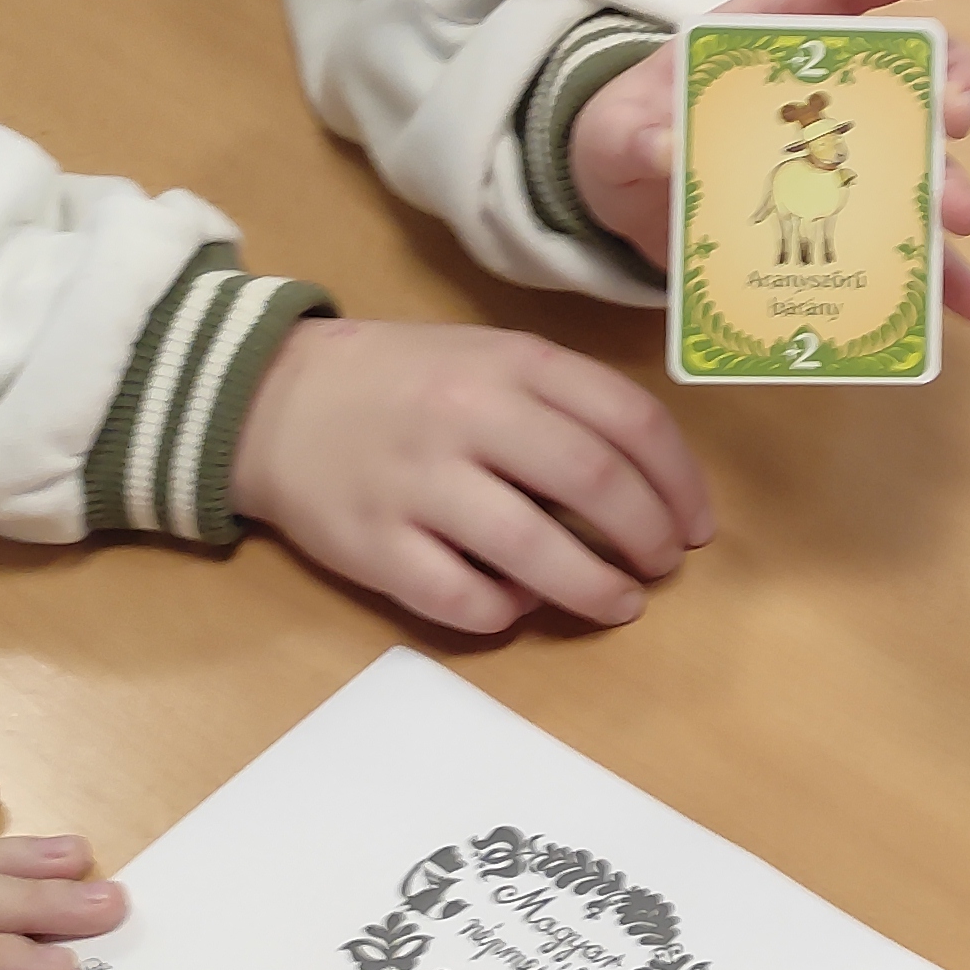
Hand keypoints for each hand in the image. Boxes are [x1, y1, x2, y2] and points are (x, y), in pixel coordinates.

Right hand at [230, 316, 712, 636]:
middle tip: (661, 565)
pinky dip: (504, 612)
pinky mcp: (373, 545)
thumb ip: (566, 403)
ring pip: (533, 551)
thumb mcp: (490, 358)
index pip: (630, 421)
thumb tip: (652, 484)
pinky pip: (461, 598)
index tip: (697, 525)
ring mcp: (418, 482)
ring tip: (618, 603)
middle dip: (648, 537)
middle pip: (595, 483)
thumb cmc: (405, 383)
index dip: (681, 482)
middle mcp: (470, 415)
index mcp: (513, 362)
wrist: (271, 399)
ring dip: (594, 589)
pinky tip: (517, 604)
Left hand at [569, 0, 969, 326]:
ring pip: (922, 161)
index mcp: (771, 41)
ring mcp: (844, 159)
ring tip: (961, 218)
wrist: (628, 203)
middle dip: (951, 87)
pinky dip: (943, 278)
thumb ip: (633, 136)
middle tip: (956, 121)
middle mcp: (826, 94)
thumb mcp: (613, 131)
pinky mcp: (844, 222)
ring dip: (951, 185)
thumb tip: (666, 150)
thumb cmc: (628, 137)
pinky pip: (904, 248)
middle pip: (911, 72)